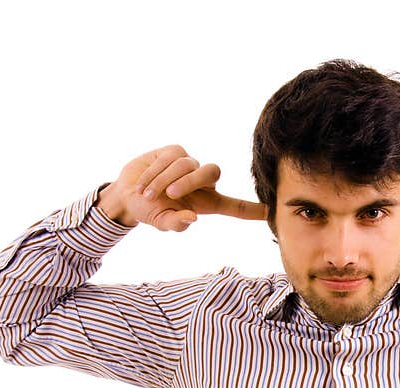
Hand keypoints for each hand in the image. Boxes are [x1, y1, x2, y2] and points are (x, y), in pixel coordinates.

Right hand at [108, 144, 265, 231]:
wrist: (126, 194)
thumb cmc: (149, 211)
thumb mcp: (161, 222)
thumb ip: (176, 223)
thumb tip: (193, 219)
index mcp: (207, 203)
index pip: (236, 206)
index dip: (254, 209)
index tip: (273, 210)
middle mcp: (203, 183)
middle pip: (212, 173)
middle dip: (191, 182)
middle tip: (171, 195)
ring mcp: (190, 165)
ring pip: (188, 164)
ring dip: (166, 179)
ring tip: (149, 193)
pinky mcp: (175, 151)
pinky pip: (172, 156)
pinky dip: (156, 171)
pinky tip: (145, 183)